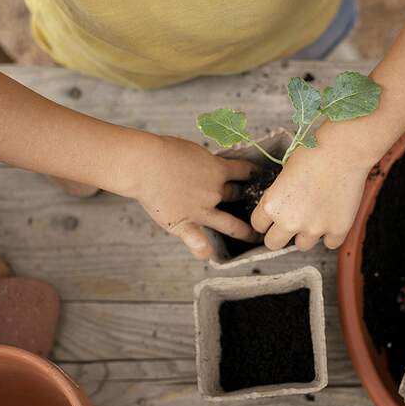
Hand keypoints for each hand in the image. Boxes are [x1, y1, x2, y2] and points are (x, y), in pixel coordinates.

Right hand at [125, 134, 258, 258]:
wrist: (145, 164)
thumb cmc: (164, 151)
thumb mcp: (193, 151)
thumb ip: (205, 162)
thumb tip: (210, 166)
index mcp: (217, 169)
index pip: (243, 171)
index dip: (252, 173)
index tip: (259, 175)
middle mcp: (214, 192)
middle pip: (234, 194)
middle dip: (241, 197)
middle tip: (249, 202)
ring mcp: (201, 210)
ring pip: (229, 223)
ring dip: (243, 230)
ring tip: (253, 236)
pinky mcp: (184, 223)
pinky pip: (198, 241)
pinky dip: (203, 249)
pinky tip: (208, 254)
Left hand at [251, 121, 376, 250]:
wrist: (343, 150)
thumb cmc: (313, 153)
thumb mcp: (284, 172)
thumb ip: (279, 195)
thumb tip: (281, 205)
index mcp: (272, 205)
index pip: (258, 225)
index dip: (265, 219)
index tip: (273, 215)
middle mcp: (289, 221)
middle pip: (273, 244)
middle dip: (279, 234)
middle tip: (290, 223)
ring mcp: (314, 228)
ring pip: (302, 245)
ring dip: (306, 234)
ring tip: (315, 216)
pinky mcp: (337, 229)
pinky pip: (330, 243)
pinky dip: (331, 234)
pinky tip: (332, 218)